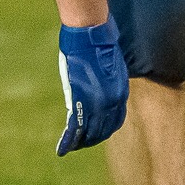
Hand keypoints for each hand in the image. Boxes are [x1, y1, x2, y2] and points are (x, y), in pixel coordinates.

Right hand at [56, 19, 127, 155]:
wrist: (90, 35)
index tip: (97, 134)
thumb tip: (101, 84)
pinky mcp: (81, 100)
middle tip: (82, 144)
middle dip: (92, 139)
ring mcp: (97, 103)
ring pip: (89, 132)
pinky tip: (63, 148)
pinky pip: (76, 127)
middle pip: (103, 130)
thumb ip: (107, 81)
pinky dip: (69, 140)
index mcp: (120, 93)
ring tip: (71, 148)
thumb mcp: (110, 65)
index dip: (105, 130)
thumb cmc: (98, 43)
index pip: (115, 121)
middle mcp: (112, 102)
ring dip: (80, 142)